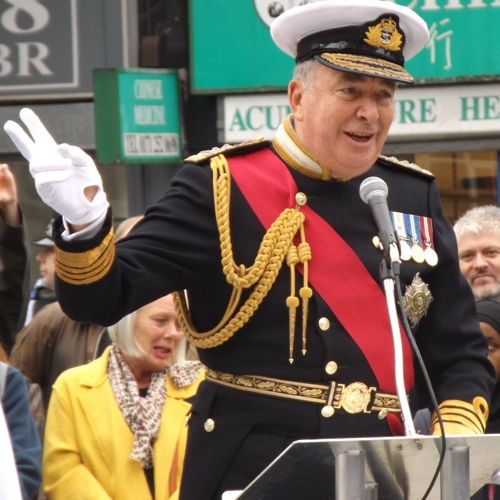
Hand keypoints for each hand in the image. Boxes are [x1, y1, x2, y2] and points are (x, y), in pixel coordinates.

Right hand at [3, 108, 108, 225]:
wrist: (90, 204)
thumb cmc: (87, 182)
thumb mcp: (86, 163)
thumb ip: (76, 153)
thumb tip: (61, 148)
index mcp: (56, 154)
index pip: (42, 137)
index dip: (34, 125)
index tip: (24, 112)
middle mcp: (46, 164)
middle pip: (27, 148)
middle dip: (19, 136)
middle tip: (9, 123)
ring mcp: (43, 176)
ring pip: (37, 164)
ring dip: (53, 162)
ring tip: (68, 165)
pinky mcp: (44, 190)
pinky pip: (44, 178)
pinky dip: (56, 174)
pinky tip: (68, 173)